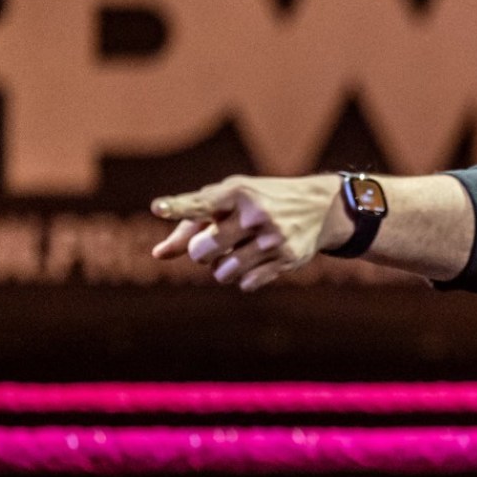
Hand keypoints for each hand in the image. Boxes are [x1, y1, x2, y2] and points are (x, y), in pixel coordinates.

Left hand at [150, 174, 347, 290]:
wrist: (318, 207)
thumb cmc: (258, 202)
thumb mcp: (228, 203)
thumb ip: (190, 226)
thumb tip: (157, 255)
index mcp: (236, 193)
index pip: (201, 204)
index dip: (178, 206)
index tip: (158, 208)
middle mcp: (254, 214)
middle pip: (202, 251)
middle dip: (202, 253)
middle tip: (216, 243)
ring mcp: (273, 238)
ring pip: (222, 273)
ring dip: (222, 269)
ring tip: (237, 254)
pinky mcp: (287, 259)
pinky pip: (246, 283)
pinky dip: (244, 278)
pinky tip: (258, 262)